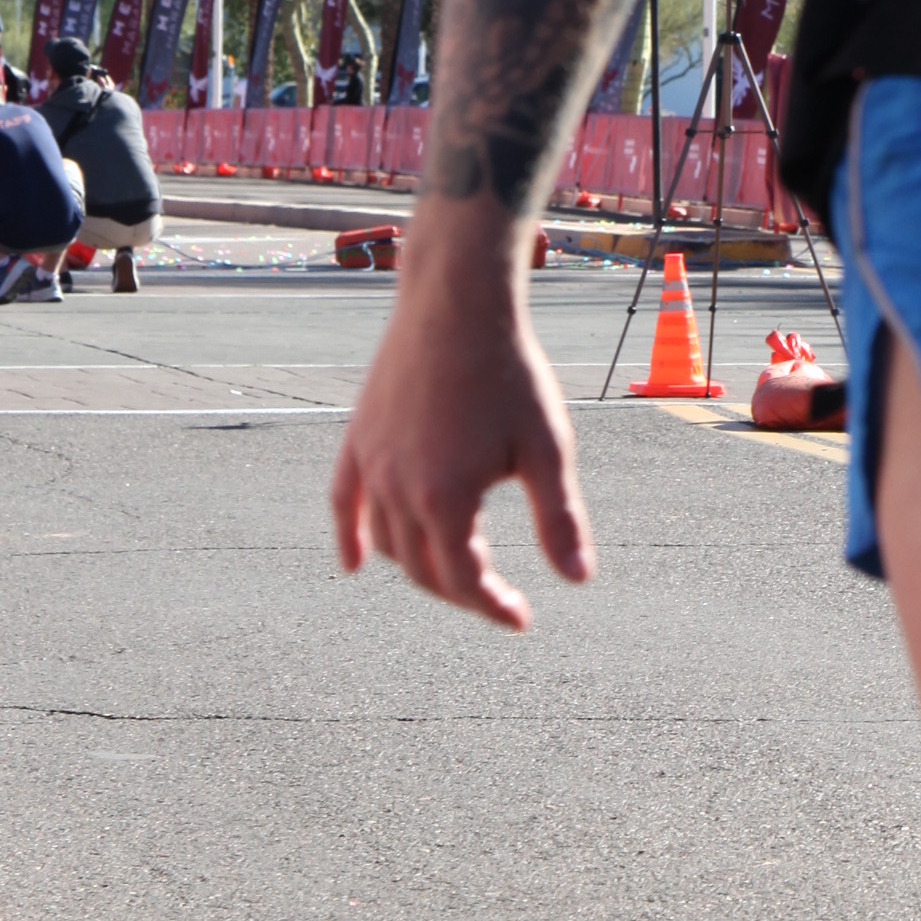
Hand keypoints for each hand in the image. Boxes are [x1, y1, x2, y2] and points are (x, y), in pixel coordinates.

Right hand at [331, 220, 593, 629]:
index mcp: (446, 499)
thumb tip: (578, 579)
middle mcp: (397, 489)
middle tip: (498, 598)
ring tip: (458, 571)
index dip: (493, 607)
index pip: (464, 580)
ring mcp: (371, 464)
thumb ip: (558, 519)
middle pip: (422, 571)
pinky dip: (349, 538)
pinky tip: (356, 565)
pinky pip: (342, 502)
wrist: (459, 302)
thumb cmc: (510, 372)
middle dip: (462, 594)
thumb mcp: (547, 448)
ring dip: (420, 568)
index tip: (521, 618)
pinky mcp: (358, 439)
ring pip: (386, 543)